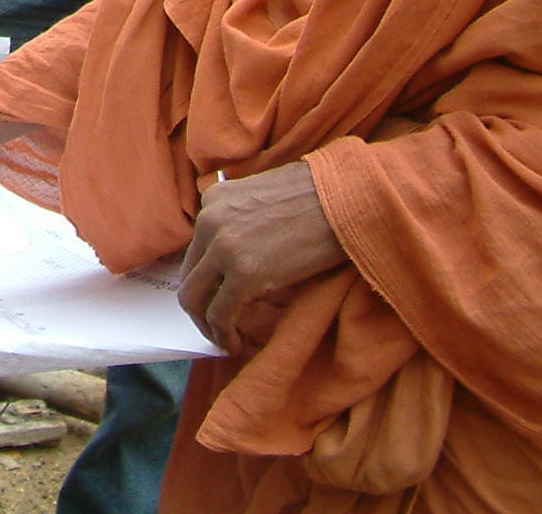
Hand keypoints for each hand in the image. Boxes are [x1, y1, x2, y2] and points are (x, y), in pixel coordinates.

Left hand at [178, 162, 346, 353]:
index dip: (208, 279)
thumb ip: (246, 220)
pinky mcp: (245, 273)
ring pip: (195, 298)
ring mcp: (224, 246)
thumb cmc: (322, 197)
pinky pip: (221, 313)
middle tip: (217, 325)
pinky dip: (223, 334)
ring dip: (207, 324)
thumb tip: (246, 257)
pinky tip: (235, 344)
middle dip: (200, 305)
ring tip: (225, 339)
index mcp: (214, 198)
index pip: (198, 249)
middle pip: (190, 275)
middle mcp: (209, 219)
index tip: (220, 297)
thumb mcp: (267, 198)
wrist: (351, 199)